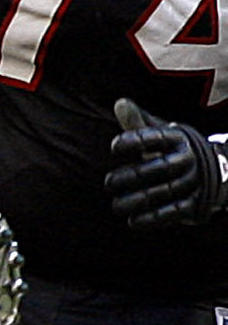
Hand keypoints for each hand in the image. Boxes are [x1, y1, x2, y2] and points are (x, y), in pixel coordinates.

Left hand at [106, 97, 227, 229]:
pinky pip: (174, 211)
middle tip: (108, 183)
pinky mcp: (197, 203)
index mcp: (178, 139)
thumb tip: (120, 102)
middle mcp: (189, 160)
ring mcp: (194, 182)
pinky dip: (154, 218)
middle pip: (158, 168)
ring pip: (163, 192)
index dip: (135, 141)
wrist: (220, 170)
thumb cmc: (175, 150)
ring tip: (116, 205)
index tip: (114, 147)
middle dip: (132, 176)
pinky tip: (133, 222)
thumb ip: (139, 122)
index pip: (156, 138)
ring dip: (138, 201)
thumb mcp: (162, 133)